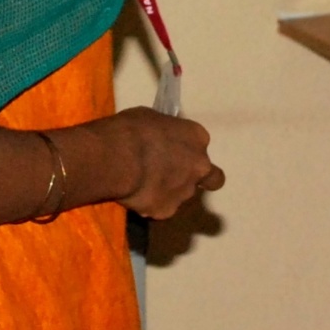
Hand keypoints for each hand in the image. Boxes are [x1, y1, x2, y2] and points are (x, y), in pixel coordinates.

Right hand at [105, 108, 223, 220]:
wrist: (118, 158)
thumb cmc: (133, 129)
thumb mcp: (152, 118)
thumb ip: (164, 134)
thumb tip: (160, 139)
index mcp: (197, 138)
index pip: (200, 146)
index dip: (185, 149)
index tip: (169, 150)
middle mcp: (199, 167)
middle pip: (210, 178)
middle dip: (197, 178)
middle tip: (172, 176)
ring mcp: (185, 192)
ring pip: (181, 195)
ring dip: (168, 192)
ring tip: (142, 186)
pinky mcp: (166, 211)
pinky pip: (159, 208)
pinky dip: (149, 204)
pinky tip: (133, 196)